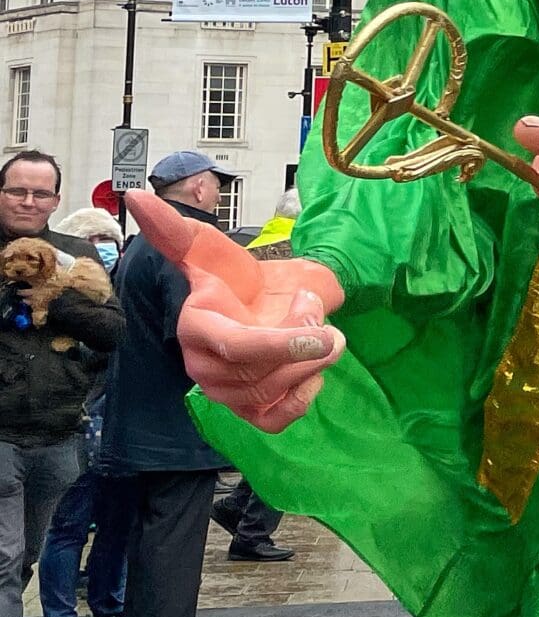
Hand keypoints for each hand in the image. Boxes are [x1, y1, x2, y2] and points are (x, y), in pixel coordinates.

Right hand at [126, 188, 344, 433]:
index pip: (233, 347)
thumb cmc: (239, 278)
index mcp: (196, 328)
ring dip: (310, 364)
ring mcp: (227, 393)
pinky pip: (278, 419)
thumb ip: (179, 230)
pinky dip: (302, 399)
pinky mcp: (251, 411)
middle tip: (317, 313)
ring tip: (321, 333)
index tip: (321, 332)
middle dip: (302, 343)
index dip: (277, 344)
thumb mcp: (215, 249)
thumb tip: (139, 197)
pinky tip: (311, 372)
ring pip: (271, 394)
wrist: (268, 301)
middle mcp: (205, 367)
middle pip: (259, 374)